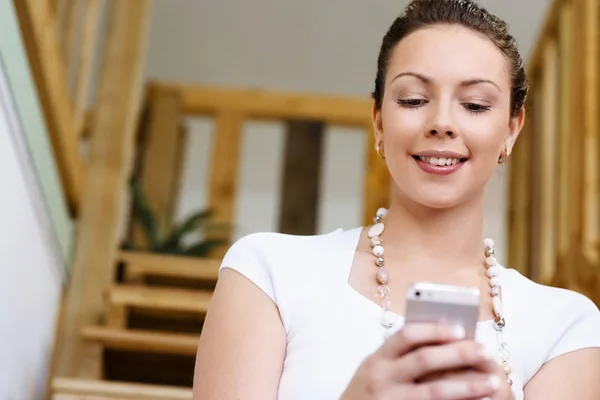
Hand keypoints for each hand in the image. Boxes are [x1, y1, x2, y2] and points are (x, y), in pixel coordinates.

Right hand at [340, 323, 509, 399]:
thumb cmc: (366, 394)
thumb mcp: (374, 371)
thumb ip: (398, 357)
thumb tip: (442, 341)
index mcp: (376, 359)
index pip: (406, 335)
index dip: (434, 330)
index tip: (460, 329)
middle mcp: (381, 378)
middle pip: (425, 360)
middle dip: (458, 354)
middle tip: (484, 351)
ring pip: (434, 391)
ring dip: (467, 386)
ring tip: (492, 382)